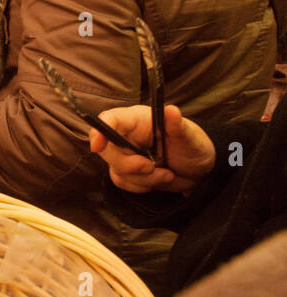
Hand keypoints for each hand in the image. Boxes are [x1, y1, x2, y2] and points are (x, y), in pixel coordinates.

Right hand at [89, 104, 216, 194]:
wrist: (199, 171)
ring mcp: (125, 154)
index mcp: (137, 120)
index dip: (99, 130)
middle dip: (130, 165)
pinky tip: (158, 179)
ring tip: (166, 174)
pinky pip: (122, 182)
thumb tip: (171, 110)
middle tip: (152, 167)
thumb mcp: (190, 137)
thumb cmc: (194, 146)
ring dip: (143, 179)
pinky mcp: (128, 171)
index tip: (98, 146)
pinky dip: (141, 186)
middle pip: (107, 150)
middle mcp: (126, 135)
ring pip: (116, 170)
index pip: (110, 119)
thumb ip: (177, 125)